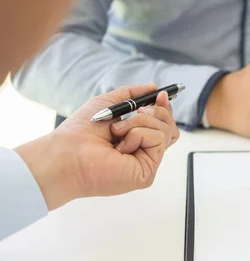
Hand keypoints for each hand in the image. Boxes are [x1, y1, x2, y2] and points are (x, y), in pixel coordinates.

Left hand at [15, 84, 178, 209]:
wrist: (68, 152)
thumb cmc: (81, 131)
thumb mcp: (109, 103)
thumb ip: (132, 94)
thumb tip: (154, 88)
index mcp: (136, 137)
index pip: (162, 124)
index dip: (164, 108)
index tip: (160, 95)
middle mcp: (144, 151)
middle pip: (170, 126)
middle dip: (156, 112)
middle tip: (138, 111)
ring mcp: (147, 162)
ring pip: (165, 130)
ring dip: (140, 122)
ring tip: (117, 131)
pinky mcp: (148, 172)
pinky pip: (158, 140)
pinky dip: (138, 134)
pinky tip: (121, 146)